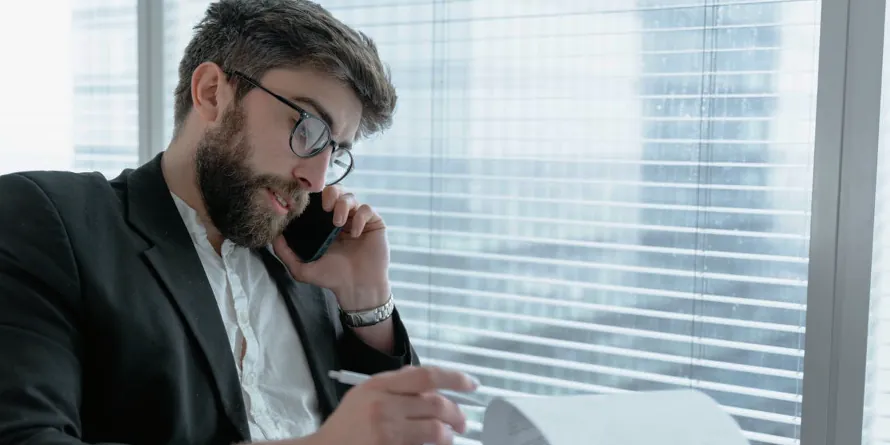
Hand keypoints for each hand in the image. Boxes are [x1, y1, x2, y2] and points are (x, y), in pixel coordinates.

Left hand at [273, 185, 389, 309]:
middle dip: (330, 193)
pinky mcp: (374, 223)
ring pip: (351, 197)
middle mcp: (342, 219)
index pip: (319, 201)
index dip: (314, 196)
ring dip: (343, 205)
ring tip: (338, 223)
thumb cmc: (332, 278)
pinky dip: (360, 217)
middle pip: (336, 191)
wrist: (357, 288)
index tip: (308, 202)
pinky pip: (367, 209)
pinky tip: (356, 233)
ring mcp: (358, 220)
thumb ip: (285, 253)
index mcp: (324, 225)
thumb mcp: (302, 268)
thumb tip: (273, 236)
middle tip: (325, 207)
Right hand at [311, 366, 477, 444]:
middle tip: (463, 422)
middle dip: (456, 413)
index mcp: (379, 385)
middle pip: (435, 404)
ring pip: (435, 429)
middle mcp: (384, 405)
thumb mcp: (365, 393)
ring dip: (448, 434)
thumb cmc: (346, 424)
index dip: (454, 378)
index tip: (471, 384)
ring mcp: (386, 431)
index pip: (426, 376)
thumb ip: (395, 384)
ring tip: (449, 436)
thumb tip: (431, 381)